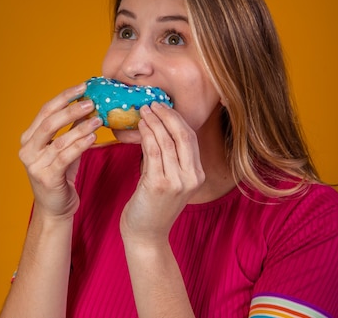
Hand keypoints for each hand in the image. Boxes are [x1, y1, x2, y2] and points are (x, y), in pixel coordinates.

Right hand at [19, 83, 102, 218]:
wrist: (55, 208)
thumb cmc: (61, 175)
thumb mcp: (64, 148)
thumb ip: (71, 128)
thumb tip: (88, 104)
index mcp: (29, 138)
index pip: (46, 110)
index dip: (64, 97)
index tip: (83, 86)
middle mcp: (28, 149)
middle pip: (49, 122)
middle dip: (71, 109)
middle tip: (91, 101)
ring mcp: (35, 164)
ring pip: (59, 140)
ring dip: (80, 127)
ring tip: (98, 119)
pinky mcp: (47, 177)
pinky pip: (65, 157)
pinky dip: (79, 145)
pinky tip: (92, 138)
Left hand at [120, 102, 204, 245]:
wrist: (146, 235)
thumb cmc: (153, 206)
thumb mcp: (168, 180)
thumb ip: (168, 158)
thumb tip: (157, 129)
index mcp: (197, 175)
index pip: (191, 138)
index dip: (177, 119)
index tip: (163, 107)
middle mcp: (192, 177)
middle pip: (183, 136)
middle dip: (168, 115)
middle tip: (153, 103)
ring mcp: (178, 182)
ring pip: (167, 141)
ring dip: (155, 122)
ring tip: (143, 110)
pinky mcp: (160, 184)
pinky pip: (153, 151)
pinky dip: (147, 134)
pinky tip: (140, 126)